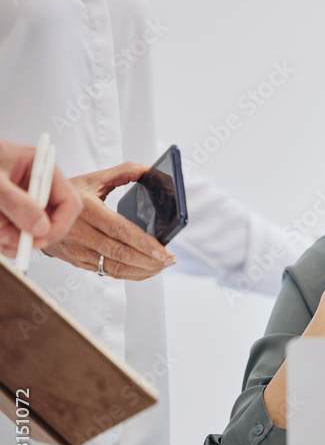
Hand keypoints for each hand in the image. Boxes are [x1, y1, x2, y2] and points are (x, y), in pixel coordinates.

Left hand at [0, 139, 82, 255]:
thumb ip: (16, 202)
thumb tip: (41, 228)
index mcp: (39, 168)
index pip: (68, 202)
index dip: (60, 224)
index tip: (41, 238)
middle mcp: (35, 186)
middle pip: (51, 221)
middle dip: (30, 235)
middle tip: (8, 239)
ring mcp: (23, 201)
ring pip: (31, 233)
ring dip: (11, 239)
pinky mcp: (10, 213)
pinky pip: (15, 236)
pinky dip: (3, 240)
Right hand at [42, 162, 175, 279]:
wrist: (35, 210)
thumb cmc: (67, 193)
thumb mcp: (94, 178)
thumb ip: (124, 172)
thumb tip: (151, 169)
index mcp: (85, 209)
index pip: (119, 230)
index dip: (143, 243)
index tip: (163, 250)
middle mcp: (78, 231)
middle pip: (119, 253)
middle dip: (149, 261)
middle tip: (169, 260)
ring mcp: (75, 249)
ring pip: (113, 267)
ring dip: (141, 270)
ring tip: (161, 266)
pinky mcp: (75, 261)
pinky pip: (105, 272)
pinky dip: (128, 275)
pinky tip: (143, 270)